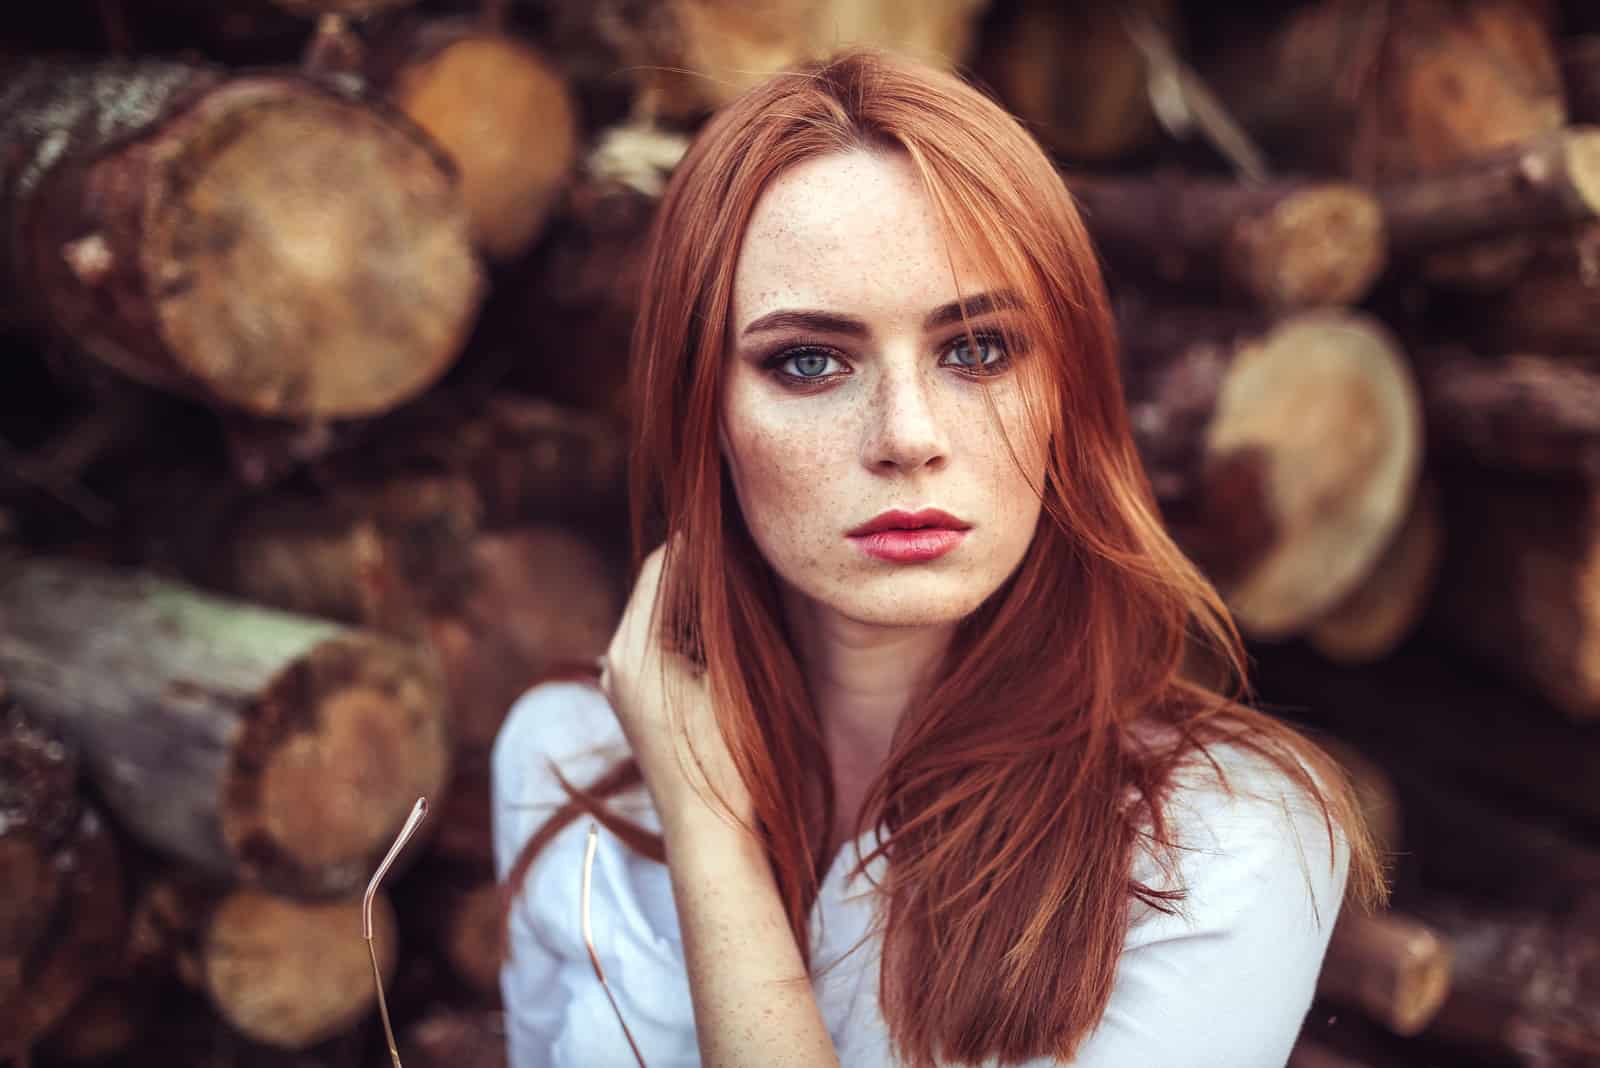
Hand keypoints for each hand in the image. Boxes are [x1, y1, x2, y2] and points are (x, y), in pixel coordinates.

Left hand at [599, 541, 754, 828]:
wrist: (713, 838)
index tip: (744, 524)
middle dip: (701, 565)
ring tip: (746, 578)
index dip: (705, 540)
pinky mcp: (637, 702)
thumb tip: (725, 549)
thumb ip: (723, 611)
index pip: (664, 564)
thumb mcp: (733, 675)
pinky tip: (730, 625)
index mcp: (632, 648)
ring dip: (697, 595)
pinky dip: (690, 626)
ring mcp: (623, 683)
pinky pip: (661, 642)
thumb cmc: (730, 759)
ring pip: (660, 614)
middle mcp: (615, 660)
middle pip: (658, 586)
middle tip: (749, 545)